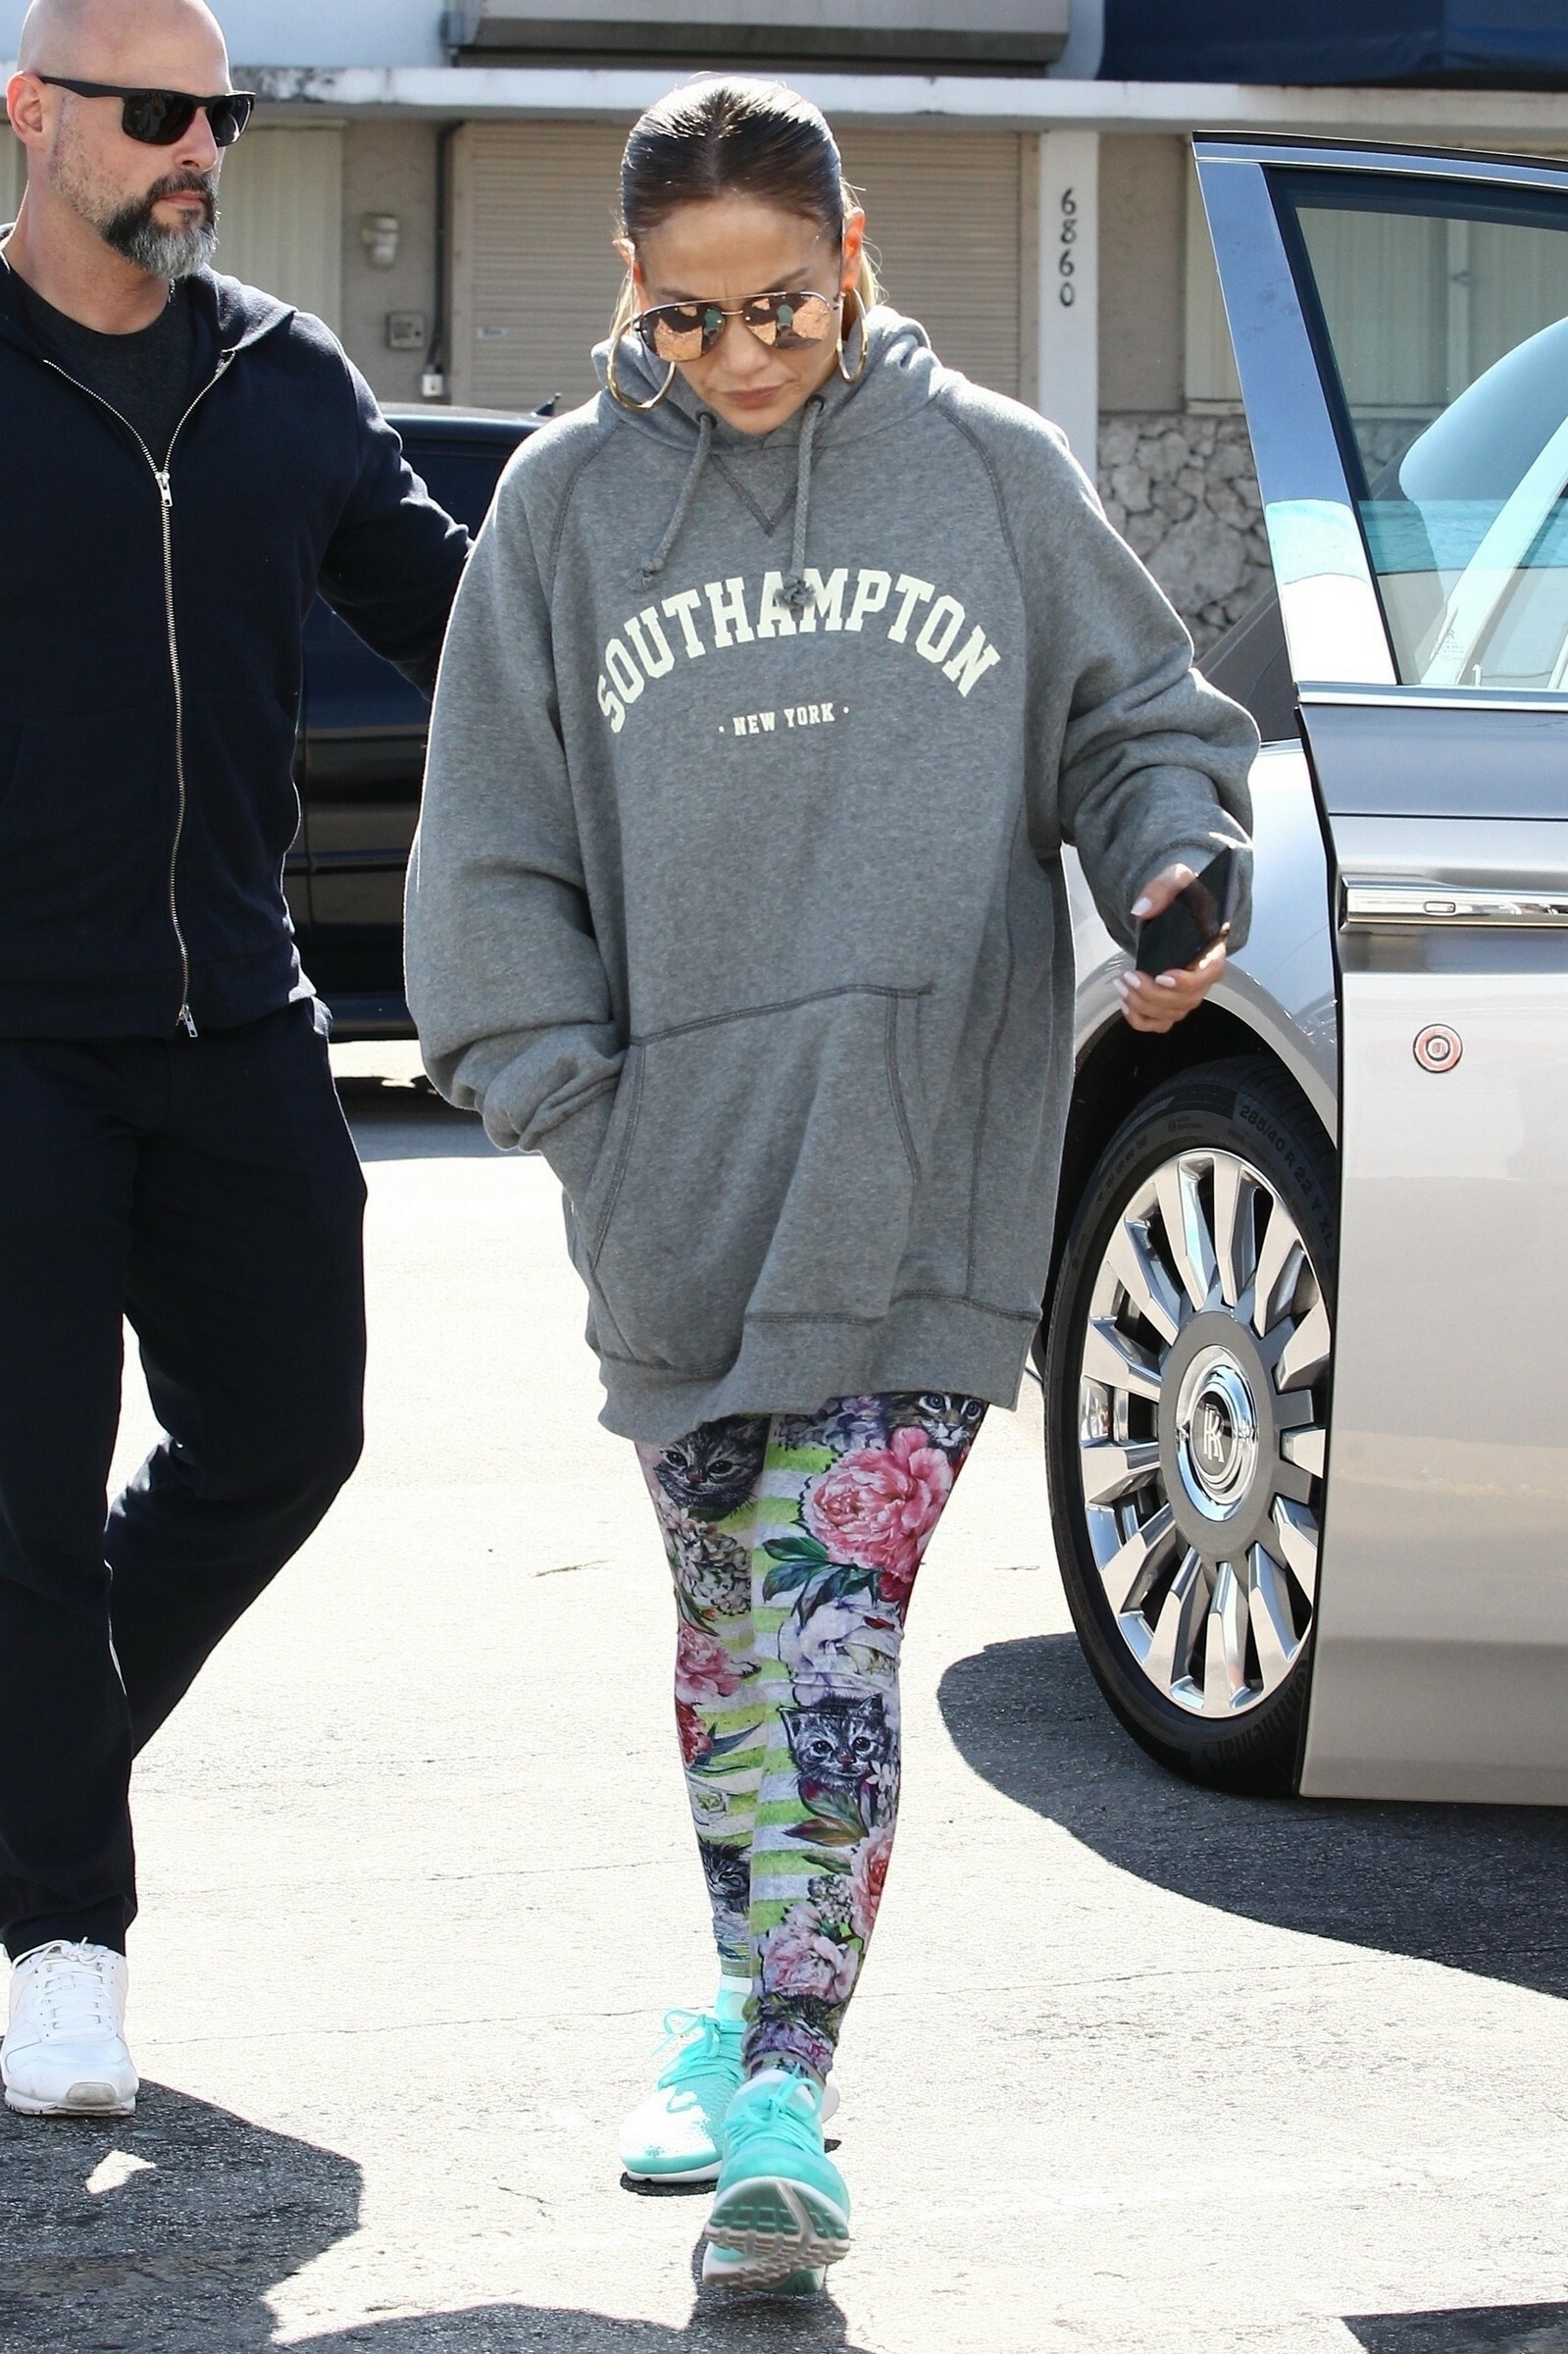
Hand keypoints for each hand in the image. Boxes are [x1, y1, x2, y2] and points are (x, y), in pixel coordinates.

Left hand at [1117, 863, 1227, 1034]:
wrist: (1173, 907)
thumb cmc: (1182, 896)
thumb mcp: (1176, 879)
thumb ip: (1162, 888)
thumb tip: (1143, 910)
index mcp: (1212, 949)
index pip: (1211, 974)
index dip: (1187, 982)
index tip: (1163, 976)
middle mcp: (1202, 976)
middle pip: (1187, 1000)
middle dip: (1154, 995)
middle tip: (1130, 977)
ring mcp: (1187, 992)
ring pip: (1172, 1014)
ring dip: (1143, 1006)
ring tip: (1123, 984)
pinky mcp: (1169, 1001)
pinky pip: (1159, 1023)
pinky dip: (1140, 1020)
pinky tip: (1126, 1002)